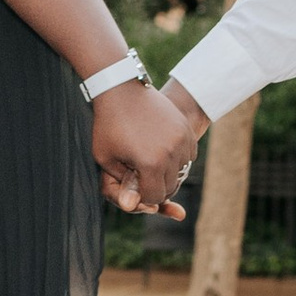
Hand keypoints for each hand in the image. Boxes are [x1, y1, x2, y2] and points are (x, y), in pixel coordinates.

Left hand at [91, 80, 196, 217]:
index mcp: (150, 164)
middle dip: (155, 185)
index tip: (132, 184)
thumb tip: (131, 206)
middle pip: (170, 186)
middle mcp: (171, 153)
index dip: (143, 195)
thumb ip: (121, 184)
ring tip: (150, 159)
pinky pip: (189, 156)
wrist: (121, 89)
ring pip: (181, 172)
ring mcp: (182, 140)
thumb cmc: (108, 125)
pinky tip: (161, 150)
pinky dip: (178, 158)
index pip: (154, 197)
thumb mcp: (106, 158)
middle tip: (139, 172)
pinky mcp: (186, 129)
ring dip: (168, 172)